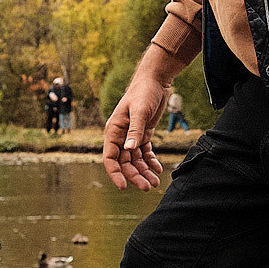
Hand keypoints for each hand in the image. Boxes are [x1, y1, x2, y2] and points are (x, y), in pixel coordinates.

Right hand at [102, 50, 181, 189]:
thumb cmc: (143, 92)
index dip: (115, 173)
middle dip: (135, 176)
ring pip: (136, 160)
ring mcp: (132, 136)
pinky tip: (158, 169)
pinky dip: (151, 162)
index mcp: (113, 131)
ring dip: (144, 171)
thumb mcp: (139, 111)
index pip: (110, 158)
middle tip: (148, 187)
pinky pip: (145, 153)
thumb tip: (128, 150)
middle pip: (125, 162)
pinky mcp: (143, 134)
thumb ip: (134, 131)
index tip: (123, 186)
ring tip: (156, 182)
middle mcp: (120, 136)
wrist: (155, 81)